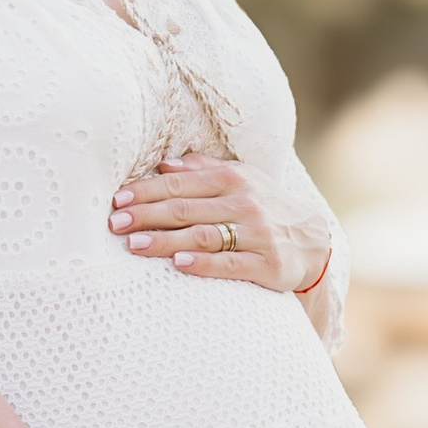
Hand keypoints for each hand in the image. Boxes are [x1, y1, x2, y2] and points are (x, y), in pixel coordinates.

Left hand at [109, 152, 329, 293]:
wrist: (313, 239)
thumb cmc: (265, 206)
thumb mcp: (241, 179)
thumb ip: (203, 170)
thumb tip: (163, 164)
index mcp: (231, 179)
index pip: (180, 184)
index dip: (146, 191)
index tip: (117, 201)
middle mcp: (243, 203)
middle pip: (185, 209)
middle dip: (146, 215)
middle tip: (115, 224)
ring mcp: (257, 233)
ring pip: (203, 235)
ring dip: (166, 240)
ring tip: (135, 245)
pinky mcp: (268, 263)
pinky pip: (231, 263)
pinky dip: (204, 263)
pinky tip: (179, 264)